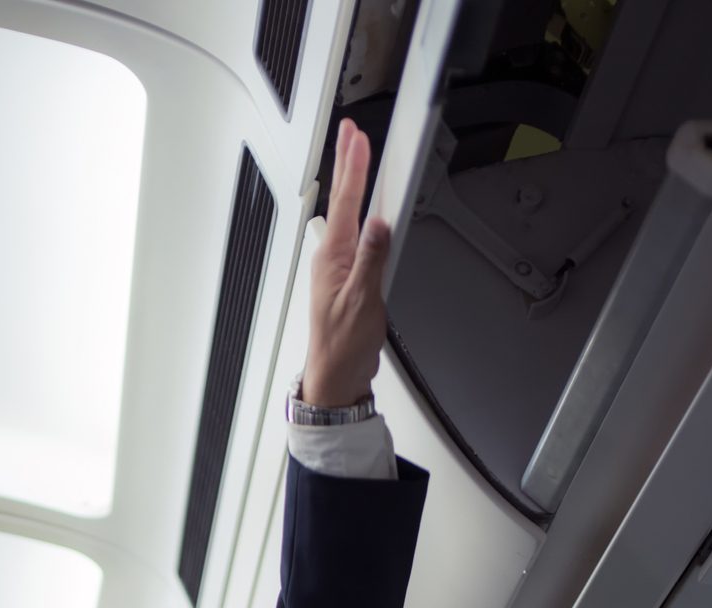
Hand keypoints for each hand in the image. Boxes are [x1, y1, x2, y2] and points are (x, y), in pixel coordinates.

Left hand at [301, 118, 393, 408]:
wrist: (337, 373)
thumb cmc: (344, 343)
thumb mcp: (362, 301)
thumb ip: (371, 260)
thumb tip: (379, 224)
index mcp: (333, 255)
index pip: (347, 201)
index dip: (354, 166)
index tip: (358, 137)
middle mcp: (332, 255)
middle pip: (343, 199)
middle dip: (347, 162)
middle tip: (350, 131)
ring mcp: (338, 264)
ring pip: (348, 213)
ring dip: (352, 182)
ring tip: (356, 157)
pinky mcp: (348, 275)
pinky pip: (355, 233)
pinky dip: (360, 211)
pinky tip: (365, 208)